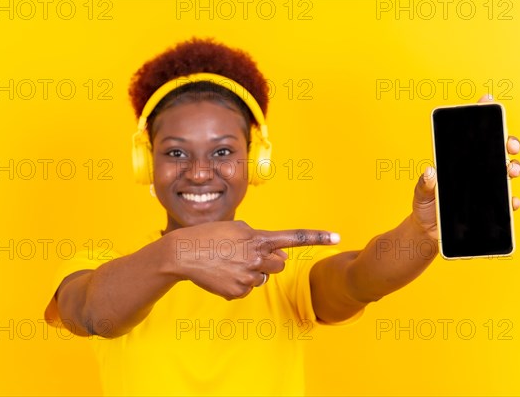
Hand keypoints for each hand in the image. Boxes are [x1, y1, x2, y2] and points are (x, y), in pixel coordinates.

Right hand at [161, 221, 339, 299]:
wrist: (182, 254)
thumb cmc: (209, 236)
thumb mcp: (237, 228)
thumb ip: (261, 238)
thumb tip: (279, 256)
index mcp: (258, 238)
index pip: (293, 238)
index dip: (317, 237)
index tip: (337, 237)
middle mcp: (256, 258)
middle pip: (280, 265)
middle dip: (272, 262)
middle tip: (251, 256)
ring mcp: (248, 277)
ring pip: (262, 278)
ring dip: (253, 271)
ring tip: (229, 263)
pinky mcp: (237, 291)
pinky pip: (247, 288)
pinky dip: (238, 283)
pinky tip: (222, 274)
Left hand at [412, 95, 519, 239]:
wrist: (428, 231)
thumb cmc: (425, 207)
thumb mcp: (421, 194)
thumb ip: (424, 184)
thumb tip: (429, 171)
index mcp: (458, 162)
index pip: (472, 136)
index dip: (481, 116)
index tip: (488, 100)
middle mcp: (475, 171)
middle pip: (497, 150)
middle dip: (507, 142)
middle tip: (510, 145)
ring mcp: (485, 187)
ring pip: (506, 172)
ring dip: (513, 167)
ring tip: (511, 170)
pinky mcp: (490, 207)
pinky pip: (506, 201)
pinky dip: (512, 200)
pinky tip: (512, 200)